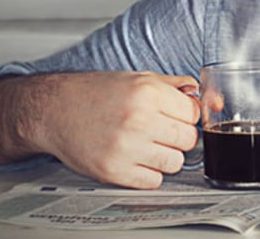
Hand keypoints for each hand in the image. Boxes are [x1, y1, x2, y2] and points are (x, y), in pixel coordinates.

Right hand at [0, 70, 200, 189]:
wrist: (55, 110)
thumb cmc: (98, 93)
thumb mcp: (139, 78)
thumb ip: (176, 86)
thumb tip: (205, 96)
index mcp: (148, 93)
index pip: (193, 113)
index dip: (186, 116)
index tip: (175, 116)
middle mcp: (139, 120)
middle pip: (188, 140)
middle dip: (179, 137)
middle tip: (162, 132)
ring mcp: (126, 148)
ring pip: (175, 163)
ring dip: (166, 156)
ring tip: (149, 146)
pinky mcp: (113, 171)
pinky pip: (153, 181)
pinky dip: (149, 173)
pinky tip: (136, 159)